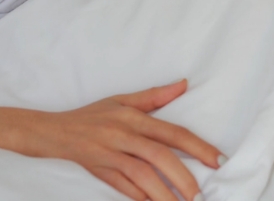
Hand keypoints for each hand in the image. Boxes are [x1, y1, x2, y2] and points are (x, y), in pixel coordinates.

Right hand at [26, 80, 222, 200]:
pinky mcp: (100, 171)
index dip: (198, 146)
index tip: (218, 160)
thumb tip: (183, 84)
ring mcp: (111, 155)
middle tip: (202, 195)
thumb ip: (155, 96)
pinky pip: (124, 187)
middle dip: (183, 177)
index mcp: (134, 117)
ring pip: (141, 176)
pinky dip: (141, 198)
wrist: (55, 131)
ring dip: (164, 193)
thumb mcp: (123, 100)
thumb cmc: (93, 115)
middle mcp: (123, 135)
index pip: (172, 132)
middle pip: (158, 156)